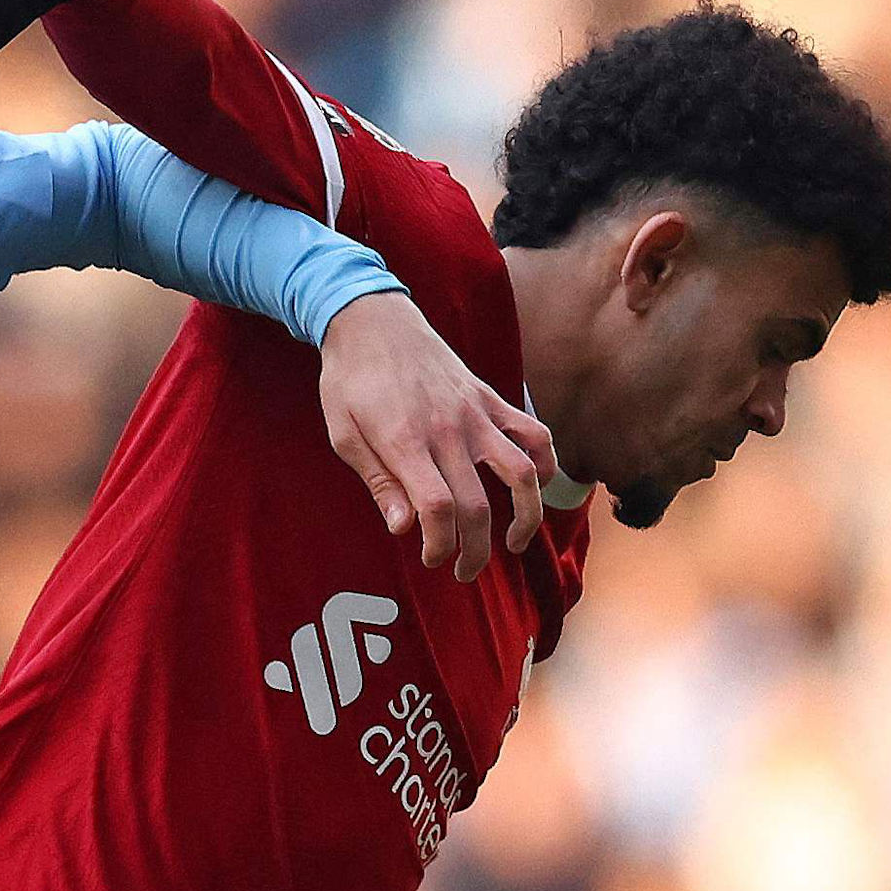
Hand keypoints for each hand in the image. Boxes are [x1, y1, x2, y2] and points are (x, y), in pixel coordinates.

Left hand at [316, 293, 559, 582]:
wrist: (373, 318)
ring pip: (521, 473)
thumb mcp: (344, 434)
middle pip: (476, 505)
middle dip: (475, 551)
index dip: (440, 544)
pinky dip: (545, 463)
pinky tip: (536, 487)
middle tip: (464, 571)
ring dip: (525, 517)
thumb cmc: (351, 380)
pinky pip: (532, 433)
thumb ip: (378, 482)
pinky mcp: (490, 398)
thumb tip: (401, 528)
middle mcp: (448, 430)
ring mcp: (475, 413)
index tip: (432, 558)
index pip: (438, 509)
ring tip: (512, 543)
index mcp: (406, 442)